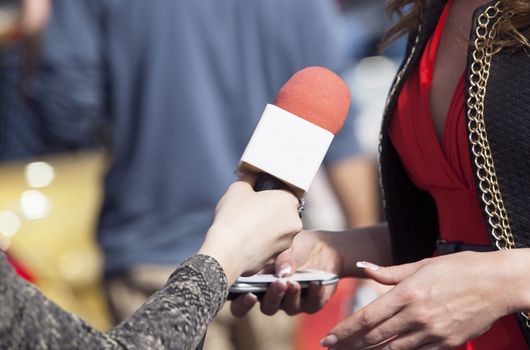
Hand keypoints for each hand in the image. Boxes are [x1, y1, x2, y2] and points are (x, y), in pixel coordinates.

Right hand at [198, 177, 301, 283]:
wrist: (226, 252)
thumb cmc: (234, 218)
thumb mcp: (238, 188)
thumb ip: (249, 180)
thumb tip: (251, 178)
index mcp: (289, 202)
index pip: (283, 192)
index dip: (268, 194)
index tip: (257, 197)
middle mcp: (294, 223)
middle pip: (282, 213)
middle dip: (268, 212)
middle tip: (250, 212)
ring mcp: (287, 242)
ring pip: (277, 231)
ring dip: (265, 229)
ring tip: (245, 228)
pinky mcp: (276, 258)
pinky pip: (269, 246)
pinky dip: (260, 244)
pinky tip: (245, 242)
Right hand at [231, 230, 341, 316]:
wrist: (320, 247)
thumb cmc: (293, 246)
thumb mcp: (284, 245)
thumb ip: (281, 258)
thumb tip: (282, 272)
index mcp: (256, 284)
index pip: (241, 301)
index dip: (242, 303)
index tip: (248, 293)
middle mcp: (272, 297)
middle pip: (267, 307)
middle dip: (272, 297)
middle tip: (278, 284)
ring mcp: (292, 303)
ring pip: (288, 308)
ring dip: (291, 296)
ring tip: (294, 283)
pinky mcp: (311, 303)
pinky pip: (312, 303)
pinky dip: (314, 293)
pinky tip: (315, 282)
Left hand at [321, 251, 513, 348]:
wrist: (497, 283)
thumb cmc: (457, 268)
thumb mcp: (420, 264)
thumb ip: (388, 272)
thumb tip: (361, 266)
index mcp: (407, 293)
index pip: (367, 317)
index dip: (345, 330)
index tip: (328, 338)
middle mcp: (417, 315)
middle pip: (375, 337)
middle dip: (350, 345)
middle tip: (332, 349)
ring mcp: (432, 333)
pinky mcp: (446, 344)